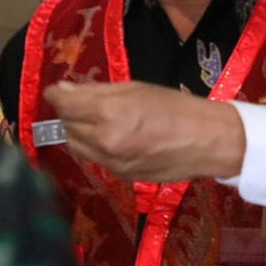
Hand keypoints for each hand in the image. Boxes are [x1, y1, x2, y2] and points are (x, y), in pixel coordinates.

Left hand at [44, 80, 245, 183]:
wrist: (208, 142)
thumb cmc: (176, 107)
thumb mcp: (137, 89)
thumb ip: (96, 91)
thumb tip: (62, 90)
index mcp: (109, 113)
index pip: (64, 105)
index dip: (56, 95)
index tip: (58, 91)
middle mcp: (104, 141)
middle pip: (67, 127)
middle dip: (70, 114)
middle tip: (85, 103)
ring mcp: (111, 163)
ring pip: (77, 147)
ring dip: (79, 132)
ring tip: (99, 121)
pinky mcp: (120, 177)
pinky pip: (96, 160)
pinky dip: (96, 148)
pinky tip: (115, 138)